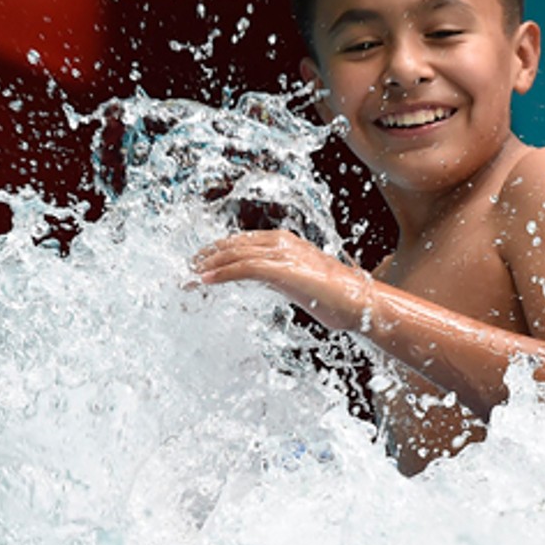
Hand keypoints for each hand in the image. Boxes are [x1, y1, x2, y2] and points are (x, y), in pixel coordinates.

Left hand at [191, 230, 372, 332]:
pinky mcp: (282, 270)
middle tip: (185, 269)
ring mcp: (282, 254)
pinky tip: (204, 282)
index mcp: (286, 242)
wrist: (359, 302)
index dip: (218, 251)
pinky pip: (243, 268)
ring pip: (234, 253)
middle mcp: (282, 242)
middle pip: (233, 244)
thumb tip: (268, 281)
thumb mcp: (302, 282)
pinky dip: (221, 273)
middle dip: (206, 257)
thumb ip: (283, 277)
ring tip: (188, 276)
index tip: (200, 264)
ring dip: (207, 265)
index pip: (242, 242)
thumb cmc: (336, 298)